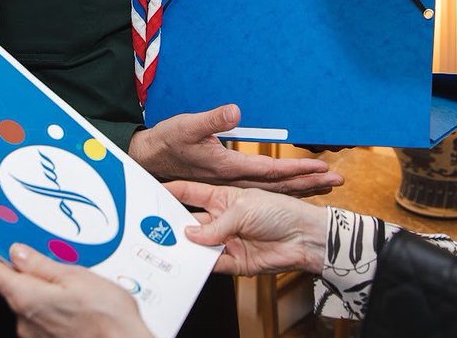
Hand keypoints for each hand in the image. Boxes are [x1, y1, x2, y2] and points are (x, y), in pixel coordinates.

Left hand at [0, 244, 153, 337]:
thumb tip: (18, 252)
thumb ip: (41, 264)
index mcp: (26, 298)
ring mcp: (33, 335)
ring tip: (73, 283)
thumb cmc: (106, 316)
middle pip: (11, 286)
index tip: (6, 241)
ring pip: (28, 302)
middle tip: (53, 258)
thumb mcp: (76, 276)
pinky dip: (52, 307)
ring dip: (43, 289)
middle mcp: (23, 320)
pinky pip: (40, 318)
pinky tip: (75, 303)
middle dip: (28, 270)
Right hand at [128, 104, 342, 195]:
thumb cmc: (169, 141)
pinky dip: (281, 190)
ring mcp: (232, 186)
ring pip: (273, 191)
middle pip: (279, 186)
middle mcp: (234, 181)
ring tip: (324, 186)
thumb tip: (235, 111)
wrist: (150, 159)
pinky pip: (262, 191)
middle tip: (337, 181)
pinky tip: (292, 188)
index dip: (296, 169)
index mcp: (228, 168)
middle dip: (308, 183)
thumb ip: (212, 120)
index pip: (271, 171)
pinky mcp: (229, 184)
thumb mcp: (188, 125)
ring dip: (300, 188)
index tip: (321, 168)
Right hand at [167, 180, 327, 275]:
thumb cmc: (280, 211)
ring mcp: (227, 240)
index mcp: (223, 197)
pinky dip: (200, 264)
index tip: (153, 193)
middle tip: (154, 228)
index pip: (191, 193)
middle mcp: (222, 219)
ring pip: (198, 244)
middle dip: (173, 225)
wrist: (303, 237)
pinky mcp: (234, 261)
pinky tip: (189, 262)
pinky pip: (212, 264)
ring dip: (185, 247)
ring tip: (167, 247)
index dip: (173, 192)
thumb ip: (215, 224)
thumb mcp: (243, 208)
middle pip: (191, 222)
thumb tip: (191, 236)